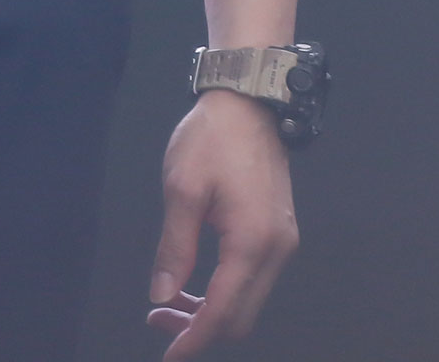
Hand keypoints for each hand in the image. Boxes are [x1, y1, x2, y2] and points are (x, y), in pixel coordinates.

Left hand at [147, 88, 297, 357]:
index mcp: (252, 242)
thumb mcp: (181, 190)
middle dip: (199, 329)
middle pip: (240, 317)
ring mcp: (281, 242)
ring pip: (248, 302)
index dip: (193, 339)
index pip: (222, 312)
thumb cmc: (213, 138)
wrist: (248, 101)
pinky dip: (224, 293)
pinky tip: (195, 284)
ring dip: (211, 312)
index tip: (167, 356)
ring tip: (169, 303)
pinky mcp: (278, 233)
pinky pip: (253, 280)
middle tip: (158, 319)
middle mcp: (275, 249)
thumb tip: (162, 295)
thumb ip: (174, 248)